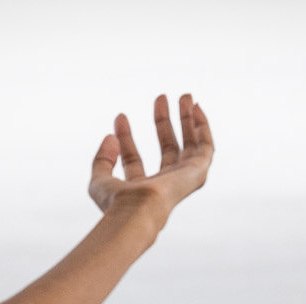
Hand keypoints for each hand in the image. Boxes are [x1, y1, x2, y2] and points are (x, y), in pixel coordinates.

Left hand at [88, 95, 212, 226]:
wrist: (137, 210)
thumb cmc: (118, 203)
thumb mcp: (99, 180)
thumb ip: (102, 160)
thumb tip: (110, 137)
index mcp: (140, 190)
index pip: (133, 158)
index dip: (126, 136)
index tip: (119, 117)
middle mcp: (164, 184)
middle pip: (167, 148)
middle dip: (163, 122)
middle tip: (161, 97)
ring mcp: (182, 179)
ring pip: (189, 145)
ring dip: (187, 120)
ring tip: (185, 96)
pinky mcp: (198, 172)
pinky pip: (206, 147)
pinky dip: (203, 127)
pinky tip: (197, 108)